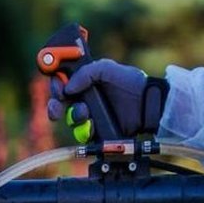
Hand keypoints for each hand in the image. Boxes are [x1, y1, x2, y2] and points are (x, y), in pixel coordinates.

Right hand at [46, 58, 168, 141]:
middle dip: (54, 105)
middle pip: (60, 102)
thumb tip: (69, 86)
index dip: (56, 84)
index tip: (57, 88)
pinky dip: (83, 131)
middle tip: (57, 108)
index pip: (62, 81)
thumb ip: (87, 72)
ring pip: (70, 119)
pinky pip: (82, 133)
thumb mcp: (109, 68)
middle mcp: (86, 97)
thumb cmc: (133, 83)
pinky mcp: (98, 129)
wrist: (149, 104)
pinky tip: (91, 125)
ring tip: (85, 113)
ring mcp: (92, 114)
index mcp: (86, 80)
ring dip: (73, 116)